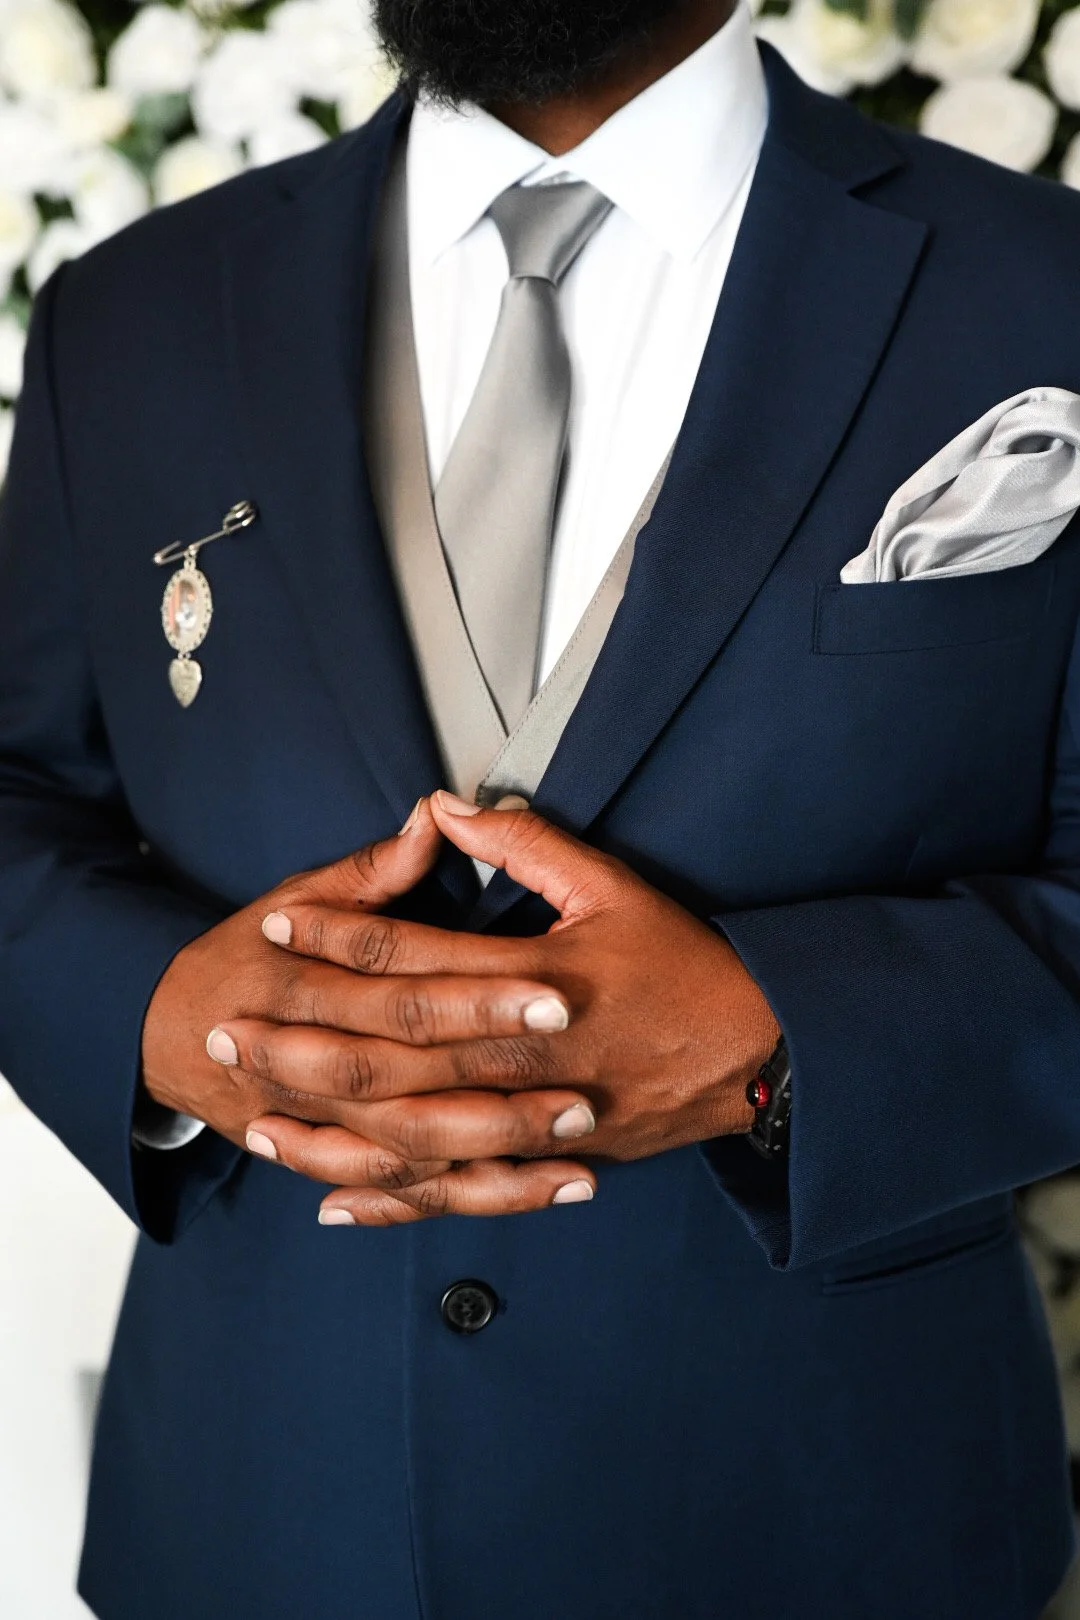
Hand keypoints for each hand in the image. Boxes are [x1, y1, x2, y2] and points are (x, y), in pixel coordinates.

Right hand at [141, 799, 597, 1209]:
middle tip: (590, 1088)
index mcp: (308, 987)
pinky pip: (416, 1193)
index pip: (405, 990)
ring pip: (421, 1154)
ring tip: (583, 1147)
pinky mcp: (345, 1162)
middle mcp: (317, 1065)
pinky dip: (481, 1198)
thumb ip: (372, 869)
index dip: (480, 996)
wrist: (170, 1035)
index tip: (557, 993)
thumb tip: (438, 815)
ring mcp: (330, 1125)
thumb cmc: (246, 958)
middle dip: (507, 1090)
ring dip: (503, 1154)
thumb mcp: (294, 897)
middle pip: (419, 1082)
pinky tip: (549, 1189)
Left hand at [244, 792, 779, 1225]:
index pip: (413, 954)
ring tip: (254, 1118)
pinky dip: (392, 1203)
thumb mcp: (614, 888)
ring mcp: (533, 1122)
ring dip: (327, 1129)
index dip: (340, 931)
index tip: (279, 916)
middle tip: (226, 1029)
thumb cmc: (686, 965)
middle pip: (389, 1053)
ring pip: (409, 1136)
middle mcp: (523, 1058)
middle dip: (300, 1040)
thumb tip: (450, 808)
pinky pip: (456, 1193)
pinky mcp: (547, 1165)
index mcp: (534, 980)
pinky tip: (333, 1205)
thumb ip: (528, 846)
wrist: (761, 1053)